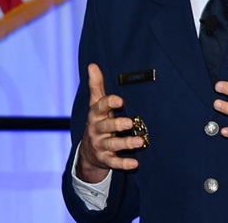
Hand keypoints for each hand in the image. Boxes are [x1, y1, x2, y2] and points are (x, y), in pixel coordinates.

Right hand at [76, 63, 143, 182]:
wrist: (87, 152)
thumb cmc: (97, 121)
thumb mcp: (96, 104)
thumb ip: (96, 86)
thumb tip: (92, 65)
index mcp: (95, 115)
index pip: (100, 107)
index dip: (109, 103)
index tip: (119, 100)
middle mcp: (97, 130)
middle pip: (105, 127)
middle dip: (117, 125)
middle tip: (130, 123)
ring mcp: (100, 146)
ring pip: (112, 145)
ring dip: (126, 144)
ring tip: (140, 142)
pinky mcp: (105, 160)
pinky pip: (114, 163)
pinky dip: (124, 163)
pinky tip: (135, 163)